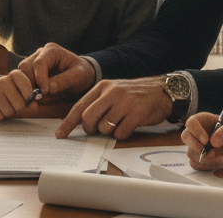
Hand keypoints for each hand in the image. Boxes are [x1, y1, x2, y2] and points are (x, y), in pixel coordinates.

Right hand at [0, 70, 38, 120]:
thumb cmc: (9, 90)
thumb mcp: (20, 89)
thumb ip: (30, 97)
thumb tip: (35, 106)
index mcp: (15, 75)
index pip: (27, 88)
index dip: (29, 97)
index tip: (27, 98)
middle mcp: (2, 81)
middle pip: (20, 104)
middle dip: (19, 108)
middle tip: (15, 104)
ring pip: (9, 112)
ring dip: (10, 112)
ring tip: (6, 105)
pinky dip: (0, 116)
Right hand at [17, 43, 95, 97]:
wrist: (81, 75)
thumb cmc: (81, 74)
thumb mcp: (78, 77)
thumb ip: (63, 82)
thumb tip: (47, 90)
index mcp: (52, 51)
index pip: (39, 63)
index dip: (40, 78)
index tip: (45, 92)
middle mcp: (40, 54)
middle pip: (25, 68)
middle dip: (30, 84)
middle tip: (38, 99)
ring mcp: (33, 62)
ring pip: (20, 75)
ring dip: (27, 88)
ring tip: (40, 99)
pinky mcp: (31, 72)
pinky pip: (23, 82)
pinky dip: (28, 91)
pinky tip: (38, 98)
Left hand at [54, 76, 172, 139]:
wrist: (162, 90)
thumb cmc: (135, 94)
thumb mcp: (114, 91)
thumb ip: (98, 103)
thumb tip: (80, 122)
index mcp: (103, 87)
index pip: (79, 106)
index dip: (68, 123)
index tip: (60, 134)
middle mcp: (112, 93)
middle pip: (88, 118)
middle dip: (90, 129)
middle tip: (97, 130)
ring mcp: (124, 103)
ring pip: (104, 128)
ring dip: (109, 132)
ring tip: (119, 123)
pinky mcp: (136, 114)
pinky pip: (120, 133)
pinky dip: (122, 134)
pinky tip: (129, 125)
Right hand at [181, 112, 222, 170]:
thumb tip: (213, 142)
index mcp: (203, 120)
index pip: (191, 123)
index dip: (196, 132)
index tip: (206, 141)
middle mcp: (197, 132)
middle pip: (185, 137)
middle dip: (196, 147)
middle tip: (211, 153)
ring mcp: (197, 145)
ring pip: (190, 153)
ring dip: (204, 159)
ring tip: (220, 158)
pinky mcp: (200, 157)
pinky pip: (195, 164)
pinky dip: (206, 166)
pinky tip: (218, 162)